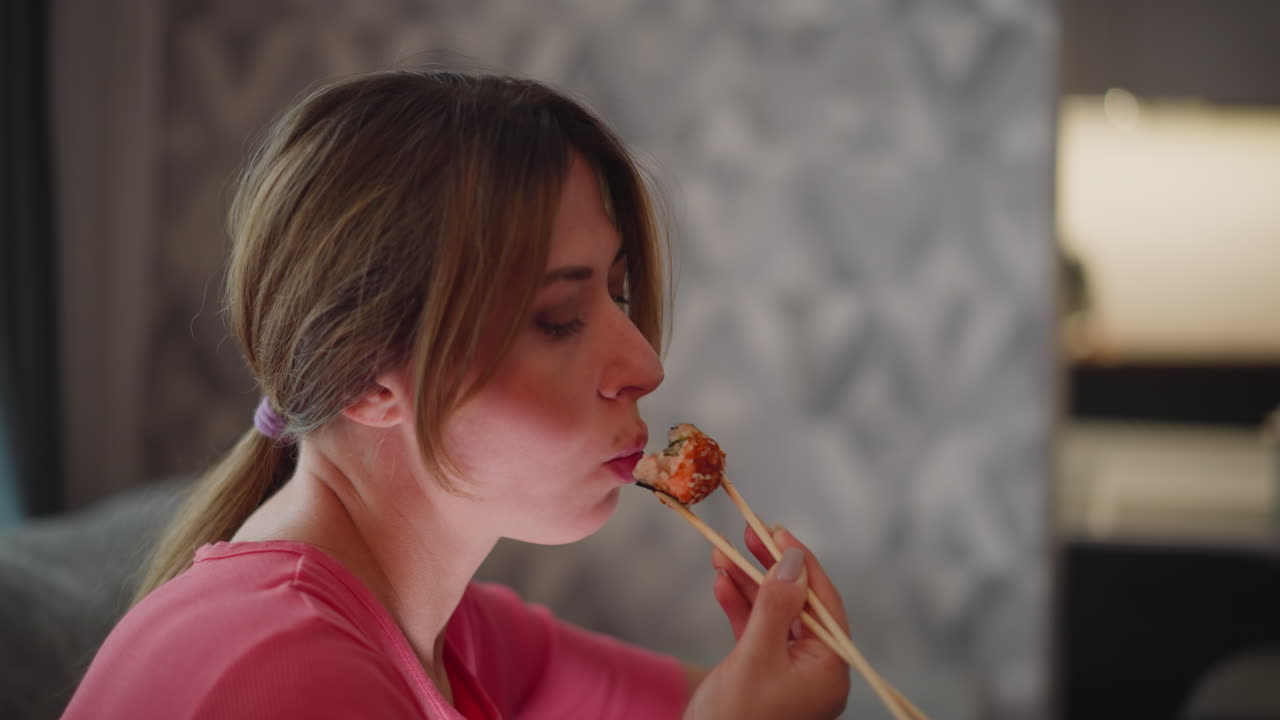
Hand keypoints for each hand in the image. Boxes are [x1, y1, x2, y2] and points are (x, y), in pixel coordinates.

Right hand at [683, 526, 850, 719]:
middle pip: (797, 606)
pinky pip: (755, 632)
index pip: (823, 605)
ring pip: (772, 615)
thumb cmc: (733, 719)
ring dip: (747, 584)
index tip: (778, 532)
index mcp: (828, 672)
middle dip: (768, 570)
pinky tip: (721, 585)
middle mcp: (814, 672)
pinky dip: (738, 608)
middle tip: (748, 535)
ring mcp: (789, 674)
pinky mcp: (763, 675)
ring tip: (721, 554)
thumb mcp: (754, 656)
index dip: (801, 565)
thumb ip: (775, 605)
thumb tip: (794, 560)